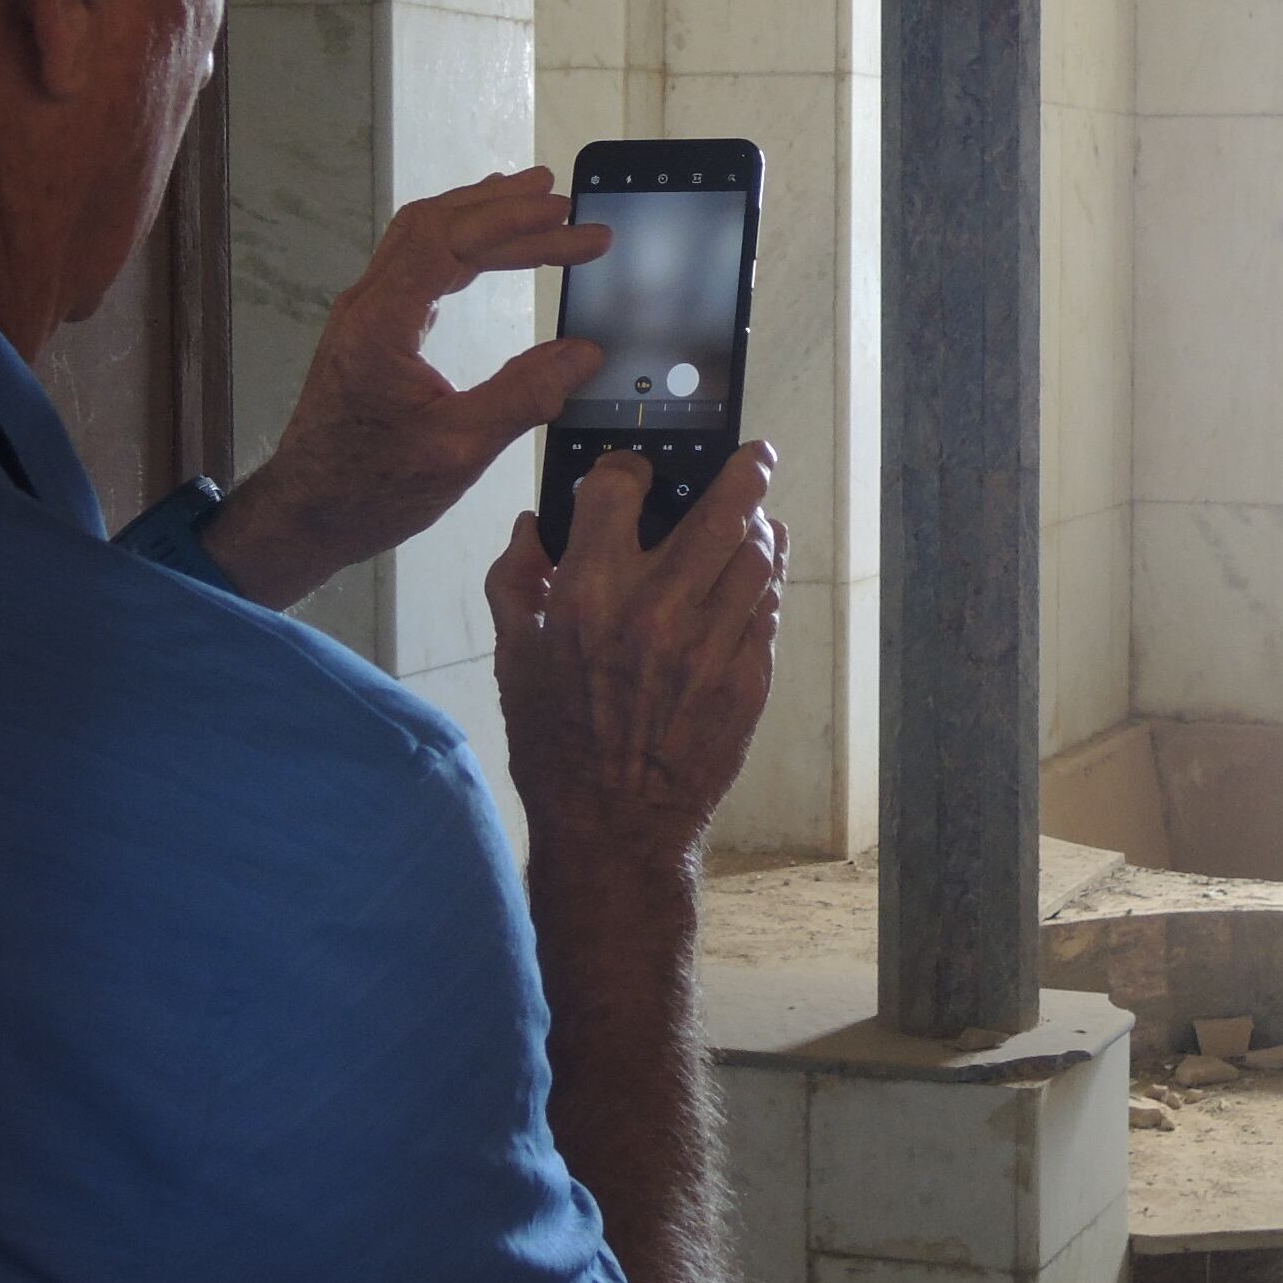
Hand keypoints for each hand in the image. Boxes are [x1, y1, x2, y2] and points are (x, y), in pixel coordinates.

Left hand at [203, 168, 607, 607]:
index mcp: (382, 324)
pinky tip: (489, 251)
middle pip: (435, 224)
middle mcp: (366, 305)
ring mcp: (364, 314)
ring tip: (537, 205)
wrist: (305, 514)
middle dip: (504, 207)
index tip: (568, 219)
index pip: (449, 240)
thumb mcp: (459, 450)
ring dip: (481, 218)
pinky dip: (461, 246)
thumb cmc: (372, 489)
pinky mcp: (370, 331)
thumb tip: (584, 353)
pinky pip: (417, 265)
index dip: (513, 220)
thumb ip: (524, 396)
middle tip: (566, 204)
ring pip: (422, 238)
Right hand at [486, 444, 783, 874]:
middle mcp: (655, 610)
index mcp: (588, 594)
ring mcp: (710, 645)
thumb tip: (532, 526)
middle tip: (755, 456)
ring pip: (759, 554)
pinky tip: (758, 576)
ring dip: (761, 526)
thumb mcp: (514, 658)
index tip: (638, 473)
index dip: (630, 469)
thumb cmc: (556, 744)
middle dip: (746, 470)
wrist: (613, 826)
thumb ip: (515, 580)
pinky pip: (768, 608)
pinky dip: (765, 582)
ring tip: (758, 518)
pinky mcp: (746, 679)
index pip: (621, 486)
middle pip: (723, 507)